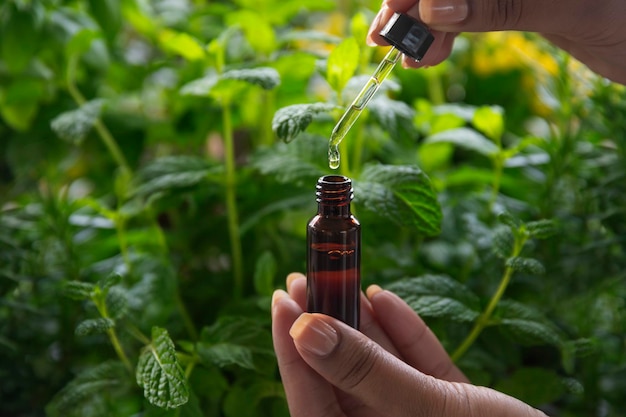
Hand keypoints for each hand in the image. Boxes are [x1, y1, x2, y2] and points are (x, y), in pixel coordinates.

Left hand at [272, 273, 545, 416]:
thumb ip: (366, 372)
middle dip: (324, 325)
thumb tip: (306, 331)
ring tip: (342, 279)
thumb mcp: (428, 410)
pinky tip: (388, 300)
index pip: (311, 399)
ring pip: (378, 368)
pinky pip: (417, 370)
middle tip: (305, 279)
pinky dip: (404, 336)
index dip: (291, 348)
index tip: (282, 298)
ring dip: (362, 323)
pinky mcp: (450, 409)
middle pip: (342, 376)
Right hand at [366, 0, 625, 84]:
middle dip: (411, 4)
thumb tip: (434, 10)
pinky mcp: (511, 1)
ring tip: (409, 58)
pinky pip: (465, 13)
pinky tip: (430, 57)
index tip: (397, 11)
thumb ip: (501, 5)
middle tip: (385, 38)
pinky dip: (443, 36)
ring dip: (421, 26)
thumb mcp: (568, 7)